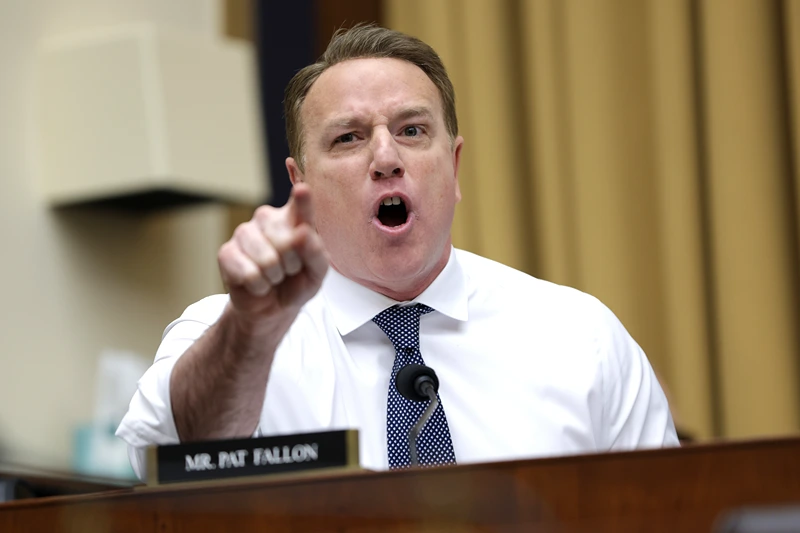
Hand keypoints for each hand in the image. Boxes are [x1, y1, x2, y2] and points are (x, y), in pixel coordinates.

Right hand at [217, 183, 327, 321]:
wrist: (271, 307)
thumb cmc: (297, 283)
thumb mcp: (316, 273)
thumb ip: (316, 253)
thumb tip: (303, 233)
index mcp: (293, 218)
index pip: (299, 205)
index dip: (302, 199)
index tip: (302, 190)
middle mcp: (267, 218)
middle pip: (286, 242)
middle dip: (292, 265)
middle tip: (289, 270)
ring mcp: (244, 232)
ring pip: (268, 260)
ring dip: (274, 277)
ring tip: (273, 276)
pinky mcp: (226, 252)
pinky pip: (249, 274)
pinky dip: (259, 286)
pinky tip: (257, 284)